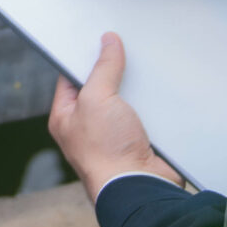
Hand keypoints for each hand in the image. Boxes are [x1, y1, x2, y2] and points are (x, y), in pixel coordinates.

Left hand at [47, 34, 180, 200]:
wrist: (139, 187)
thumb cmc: (106, 152)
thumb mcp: (97, 99)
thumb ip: (102, 68)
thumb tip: (108, 42)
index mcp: (66, 117)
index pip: (70, 78)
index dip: (83, 58)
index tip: (98, 39)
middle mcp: (87, 127)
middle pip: (101, 87)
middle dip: (114, 72)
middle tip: (126, 50)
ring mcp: (114, 135)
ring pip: (126, 100)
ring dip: (137, 89)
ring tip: (147, 67)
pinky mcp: (139, 141)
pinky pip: (146, 114)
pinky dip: (153, 104)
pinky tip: (161, 90)